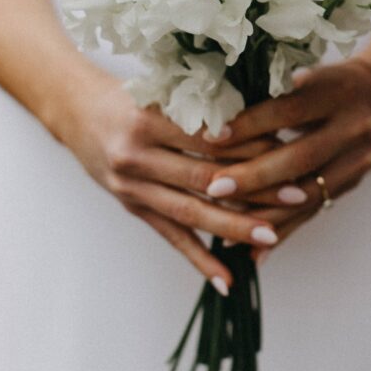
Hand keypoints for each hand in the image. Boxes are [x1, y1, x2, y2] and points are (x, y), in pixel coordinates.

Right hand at [54, 67, 282, 290]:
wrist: (74, 110)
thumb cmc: (127, 95)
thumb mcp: (159, 91)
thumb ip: (200, 106)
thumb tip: (262, 122)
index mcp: (147, 120)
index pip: (207, 137)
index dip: (248, 145)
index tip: (287, 148)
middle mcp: (136, 156)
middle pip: (204, 177)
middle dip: (254, 187)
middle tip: (297, 193)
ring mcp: (132, 187)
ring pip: (190, 212)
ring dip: (233, 226)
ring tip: (272, 234)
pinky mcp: (133, 208)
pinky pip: (170, 237)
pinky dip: (199, 259)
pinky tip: (227, 279)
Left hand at [200, 59, 370, 258]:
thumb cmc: (327, 82)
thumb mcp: (308, 75)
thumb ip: (272, 93)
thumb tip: (215, 113)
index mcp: (336, 92)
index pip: (289, 110)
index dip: (249, 124)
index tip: (212, 137)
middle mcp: (354, 126)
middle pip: (301, 157)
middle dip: (254, 176)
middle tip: (214, 188)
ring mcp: (358, 159)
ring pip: (309, 194)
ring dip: (266, 215)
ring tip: (226, 229)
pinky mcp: (354, 184)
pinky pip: (315, 212)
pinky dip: (284, 230)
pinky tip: (255, 247)